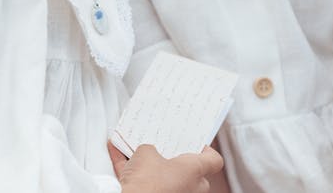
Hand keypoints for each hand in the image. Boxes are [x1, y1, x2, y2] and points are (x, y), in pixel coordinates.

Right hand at [109, 142, 223, 192]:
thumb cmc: (146, 181)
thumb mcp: (146, 152)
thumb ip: (151, 149)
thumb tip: (147, 152)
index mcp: (195, 172)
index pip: (213, 160)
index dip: (206, 150)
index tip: (196, 144)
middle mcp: (191, 189)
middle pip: (190, 172)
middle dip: (175, 162)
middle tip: (162, 148)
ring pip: (168, 181)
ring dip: (154, 169)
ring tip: (135, 152)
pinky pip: (146, 186)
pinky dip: (134, 175)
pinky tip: (118, 158)